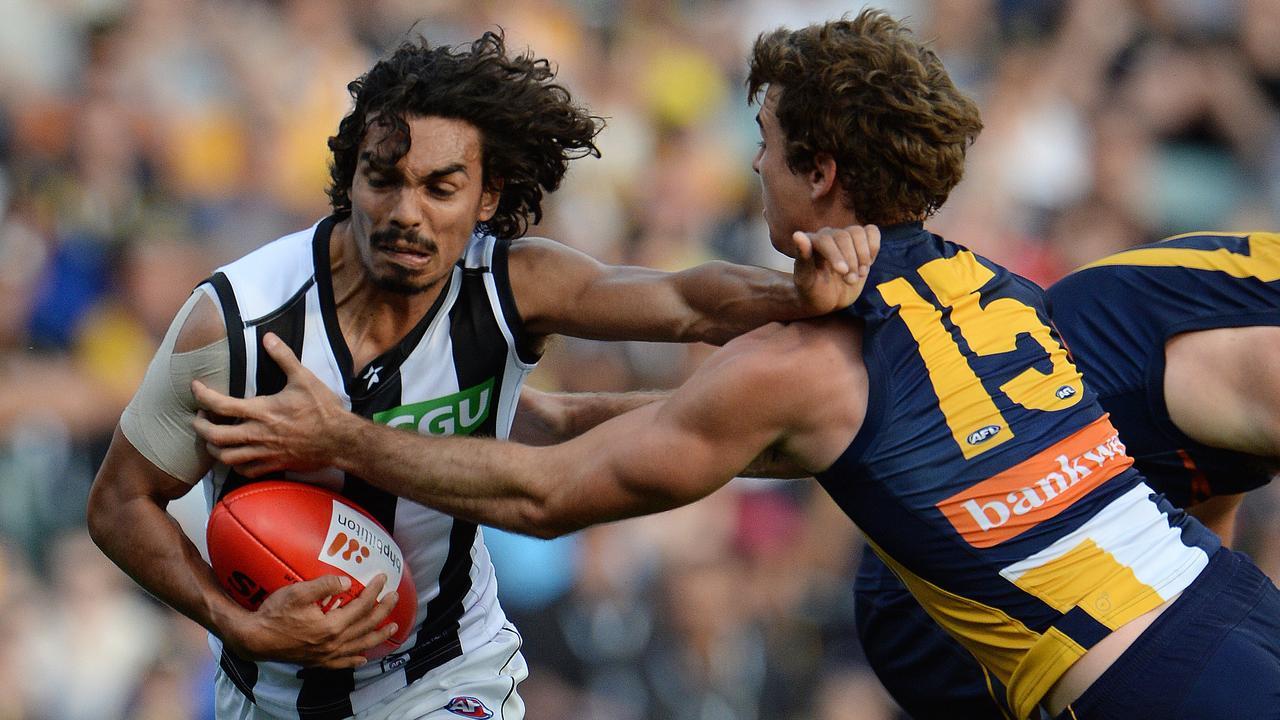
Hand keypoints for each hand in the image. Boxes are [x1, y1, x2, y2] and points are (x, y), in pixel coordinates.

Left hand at [192, 332, 348, 475]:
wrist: (340, 440)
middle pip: (215, 437)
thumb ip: (283, 357)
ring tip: (212, 439)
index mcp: (262, 411)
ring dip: (213, 449)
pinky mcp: (274, 464)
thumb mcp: (304, 378)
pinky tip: (236, 457)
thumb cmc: (322, 409)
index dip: (202, 395)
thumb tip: (268, 337)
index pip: (221, 405)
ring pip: (227, 457)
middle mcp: (258, 434)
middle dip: (200, 427)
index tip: (196, 387)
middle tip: (198, 417)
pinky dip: (236, 465)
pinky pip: (246, 471)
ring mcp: (265, 452)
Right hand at [223, 574, 400, 668]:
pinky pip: (342, 664)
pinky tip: (363, 658)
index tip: (383, 577)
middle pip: (366, 625)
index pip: (361, 606)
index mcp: (332, 626)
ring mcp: (327, 655)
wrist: (255, 640)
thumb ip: (325, 585)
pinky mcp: (318, 662)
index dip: (375, 591)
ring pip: (360, 645)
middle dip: (384, 610)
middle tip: (395, 597)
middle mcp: (334, 643)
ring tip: (392, 628)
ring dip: (378, 635)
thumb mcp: (298, 593)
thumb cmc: (274, 614)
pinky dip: (355, 660)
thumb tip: (348, 583)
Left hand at [793, 224, 879, 312]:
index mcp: (811, 241)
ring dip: (863, 256)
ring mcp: (845, 237)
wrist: (827, 299)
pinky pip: (872, 232)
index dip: (836, 255)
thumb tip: (797, 234)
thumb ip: (802, 257)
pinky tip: (868, 263)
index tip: (842, 272)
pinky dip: (873, 247)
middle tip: (850, 280)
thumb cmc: (812, 291)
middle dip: (851, 260)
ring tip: (859, 274)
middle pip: (845, 236)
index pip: (825, 239)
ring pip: (859, 232)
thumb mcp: (805, 280)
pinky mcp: (860, 242)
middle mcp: (828, 235)